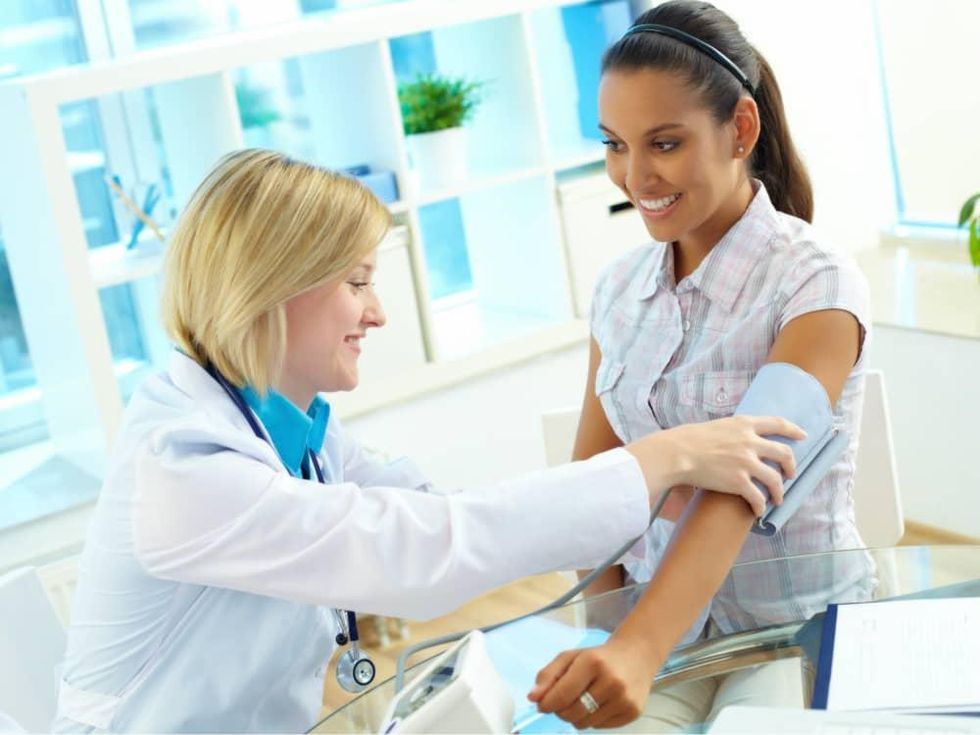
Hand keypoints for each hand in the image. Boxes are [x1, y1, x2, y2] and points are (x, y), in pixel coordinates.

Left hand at [527, 638, 657, 728]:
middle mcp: (611, 681)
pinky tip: (599, 703)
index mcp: (593, 662)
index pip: (562, 694)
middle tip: (564, 699)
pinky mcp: (633, 712)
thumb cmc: (599, 657)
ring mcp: (624, 699)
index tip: (541, 705)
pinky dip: (592, 719)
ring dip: (576, 716)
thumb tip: (533, 697)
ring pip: (584, 723)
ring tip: (582, 700)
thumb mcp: (571, 657)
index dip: (547, 704)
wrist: (636, 656)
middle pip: (571, 713)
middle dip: (560, 710)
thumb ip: (548, 675)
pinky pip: (599, 727)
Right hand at [626, 415, 804, 515]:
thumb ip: (735, 431)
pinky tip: (758, 511)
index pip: (778, 423)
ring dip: (779, 491)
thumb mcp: (718, 426)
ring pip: (775, 479)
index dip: (793, 429)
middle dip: (791, 466)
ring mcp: (746, 462)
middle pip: (784, 453)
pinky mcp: (738, 482)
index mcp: (744, 425)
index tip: (803, 436)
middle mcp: (750, 442)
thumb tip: (742, 440)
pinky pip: (758, 497)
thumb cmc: (690, 439)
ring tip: (777, 498)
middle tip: (790, 474)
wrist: (677, 453)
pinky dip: (760, 506)